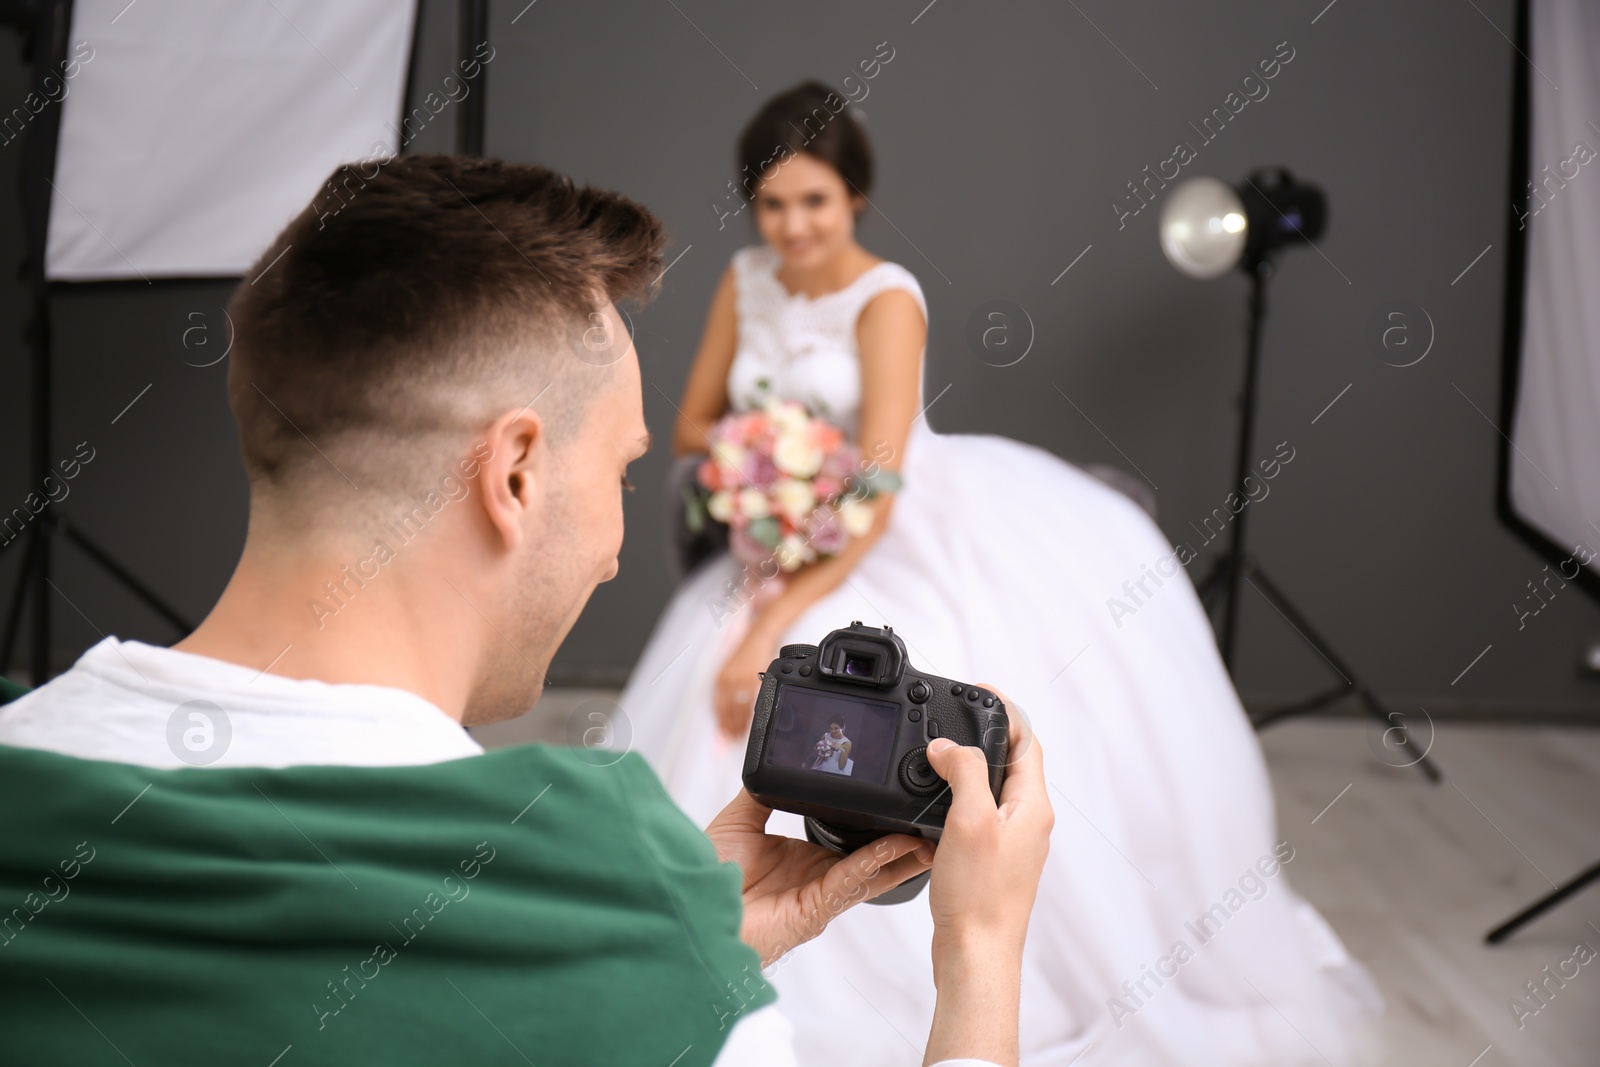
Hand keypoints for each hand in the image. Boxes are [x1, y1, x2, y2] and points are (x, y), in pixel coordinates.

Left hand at [705, 790, 931, 966]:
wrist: (690, 908)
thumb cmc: (707, 878)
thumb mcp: (738, 821)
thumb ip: (763, 793)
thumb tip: (780, 763)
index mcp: (803, 858)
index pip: (850, 839)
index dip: (876, 823)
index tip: (897, 800)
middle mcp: (816, 877)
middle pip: (872, 858)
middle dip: (904, 843)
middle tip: (932, 821)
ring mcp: (819, 896)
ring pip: (872, 872)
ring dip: (902, 854)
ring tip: (930, 835)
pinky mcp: (815, 910)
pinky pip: (851, 882)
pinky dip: (876, 863)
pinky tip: (894, 846)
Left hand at [714, 628, 776, 739]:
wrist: (759, 637)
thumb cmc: (747, 653)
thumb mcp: (732, 671)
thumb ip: (730, 690)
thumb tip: (730, 712)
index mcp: (720, 678)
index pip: (717, 707)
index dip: (719, 723)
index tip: (721, 736)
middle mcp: (727, 679)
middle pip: (726, 710)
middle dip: (728, 729)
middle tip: (730, 742)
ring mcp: (741, 679)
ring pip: (738, 709)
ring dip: (738, 725)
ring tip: (739, 736)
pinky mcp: (754, 678)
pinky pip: (750, 702)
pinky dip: (750, 715)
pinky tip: (751, 723)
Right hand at [920, 686, 1051, 1066]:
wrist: (976, 953)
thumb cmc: (979, 896)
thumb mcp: (970, 820)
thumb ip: (964, 772)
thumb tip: (949, 745)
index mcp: (1032, 805)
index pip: (1026, 740)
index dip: (1005, 709)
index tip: (979, 689)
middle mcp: (1028, 821)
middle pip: (1011, 761)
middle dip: (984, 733)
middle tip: (954, 715)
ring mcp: (1011, 842)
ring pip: (993, 788)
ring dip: (969, 765)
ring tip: (941, 750)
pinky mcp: (992, 860)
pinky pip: (978, 814)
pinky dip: (958, 797)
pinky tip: (934, 802)